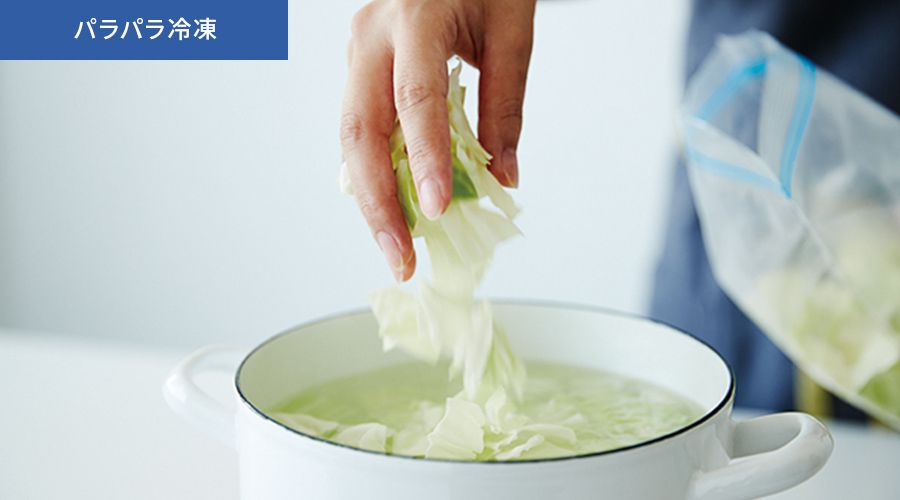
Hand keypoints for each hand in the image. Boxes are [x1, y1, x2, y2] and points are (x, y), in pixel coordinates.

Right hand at [340, 0, 535, 280]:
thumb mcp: (511, 30)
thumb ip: (505, 106)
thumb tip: (503, 177)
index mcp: (414, 16)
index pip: (415, 99)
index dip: (423, 159)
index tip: (439, 210)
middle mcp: (372, 35)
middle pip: (360, 130)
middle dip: (378, 202)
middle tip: (402, 256)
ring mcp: (358, 50)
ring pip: (351, 136)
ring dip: (371, 198)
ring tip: (397, 246)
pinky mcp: (359, 66)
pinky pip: (360, 128)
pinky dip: (375, 173)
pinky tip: (392, 209)